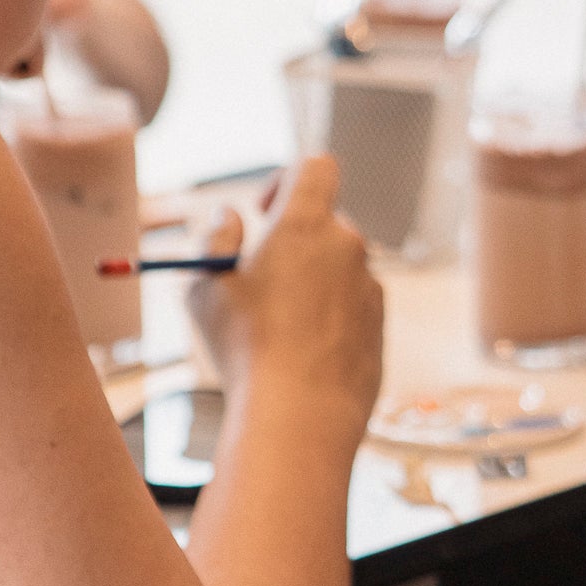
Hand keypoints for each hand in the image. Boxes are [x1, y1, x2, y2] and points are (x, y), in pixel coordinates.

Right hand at [189, 156, 383, 450]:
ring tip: (276, 330)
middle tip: (261, 281)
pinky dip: (330, 321)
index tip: (264, 211)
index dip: (286, 179)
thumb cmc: (245, 349)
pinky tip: (301, 357)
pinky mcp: (380, 327)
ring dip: (312, 285)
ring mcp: (371, 288)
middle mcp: (349, 249)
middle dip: (295, 243)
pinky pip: (353, 309)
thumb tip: (229, 217)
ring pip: (339, 271)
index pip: (316, 168)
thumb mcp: (205, 288)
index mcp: (307, 226)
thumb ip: (214, 240)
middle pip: (327, 224)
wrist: (300, 417)